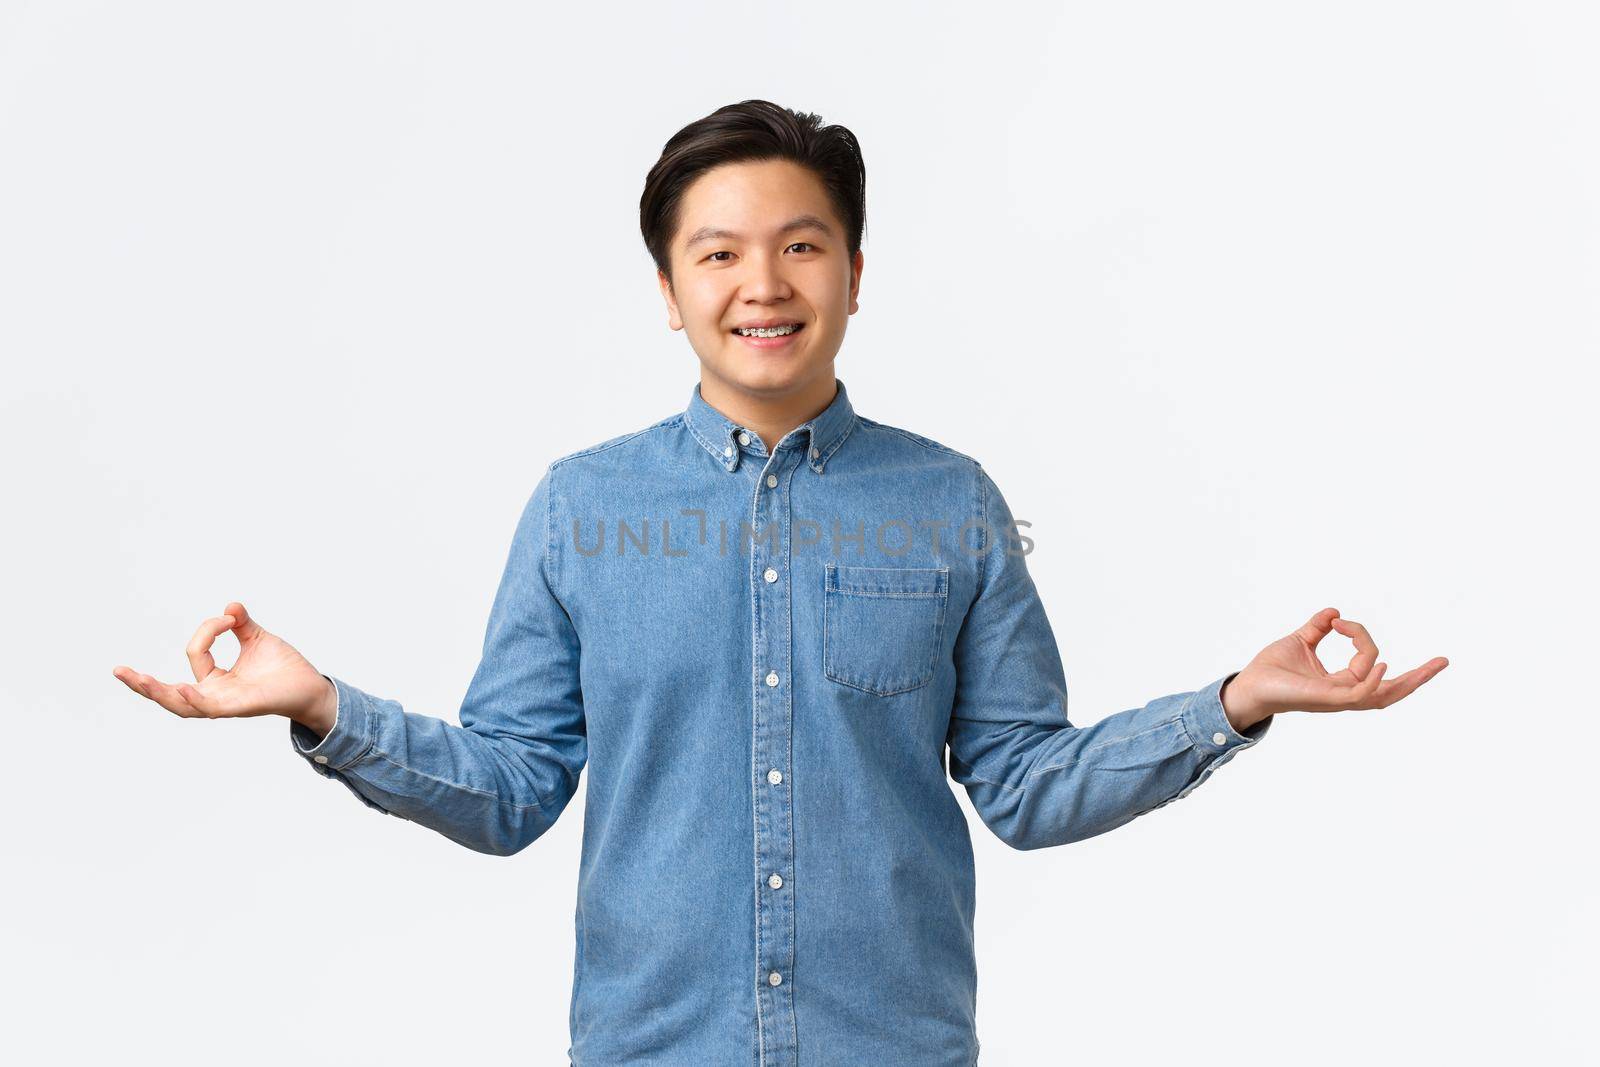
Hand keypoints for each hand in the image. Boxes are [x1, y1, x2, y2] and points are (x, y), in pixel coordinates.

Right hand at [112, 601, 336, 733]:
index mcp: (216, 681)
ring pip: (183, 706)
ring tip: (138, 679)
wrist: (312, 686)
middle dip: (143, 684)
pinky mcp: (241, 708)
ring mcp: (226, 705)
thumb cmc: (285, 668)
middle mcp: (215, 696)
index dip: (208, 629)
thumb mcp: (258, 640)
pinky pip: (211, 708)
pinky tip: (185, 689)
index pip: (195, 654)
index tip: (231, 617)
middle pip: (170, 695)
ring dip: (159, 693)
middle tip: (118, 670)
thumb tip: (230, 606)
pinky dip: (196, 699)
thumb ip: (240, 625)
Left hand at [1220, 607, 1448, 730]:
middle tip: (1443, 662)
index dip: (1362, 638)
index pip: (1370, 664)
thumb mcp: (1300, 642)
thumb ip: (1317, 628)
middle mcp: (1345, 694)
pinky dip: (1373, 679)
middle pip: (1392, 691)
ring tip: (1432, 666)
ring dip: (1409, 681)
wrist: (1248, 685)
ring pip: (1383, 695)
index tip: (1340, 622)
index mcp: (1341, 682)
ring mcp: (1338, 699)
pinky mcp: (1327, 699)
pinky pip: (1358, 693)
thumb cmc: (1271, 670)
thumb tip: (1334, 612)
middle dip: (1420, 678)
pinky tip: (1382, 663)